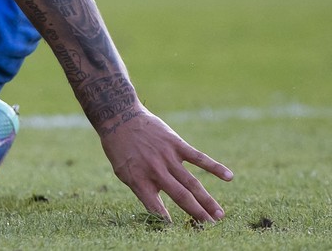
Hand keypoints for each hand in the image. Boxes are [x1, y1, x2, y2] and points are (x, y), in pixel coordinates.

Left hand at [99, 106, 232, 223]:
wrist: (119, 118)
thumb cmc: (121, 149)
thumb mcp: (123, 172)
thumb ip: (143, 189)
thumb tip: (160, 213)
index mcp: (139, 181)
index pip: (156, 208)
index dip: (167, 222)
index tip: (180, 232)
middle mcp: (155, 171)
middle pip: (181, 197)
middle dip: (197, 214)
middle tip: (211, 227)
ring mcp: (167, 157)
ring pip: (192, 183)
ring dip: (207, 200)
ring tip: (220, 215)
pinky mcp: (176, 144)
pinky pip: (198, 157)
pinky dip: (215, 167)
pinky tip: (230, 177)